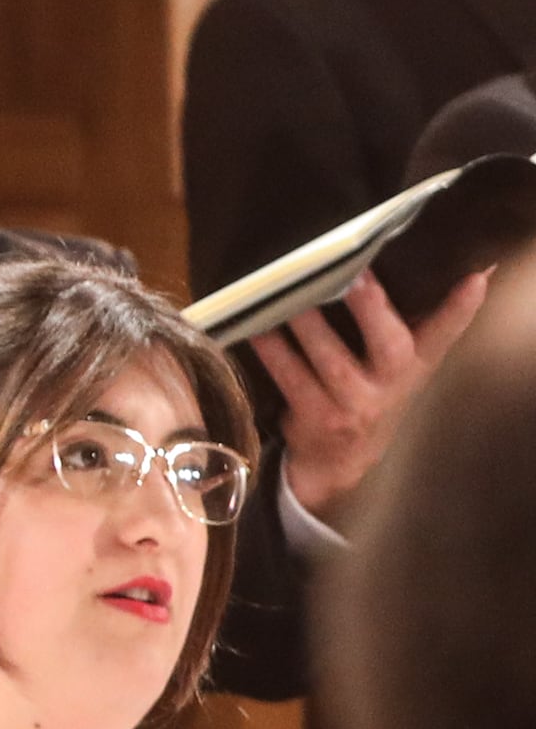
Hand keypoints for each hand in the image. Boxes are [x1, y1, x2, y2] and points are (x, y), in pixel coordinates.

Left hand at [254, 263, 491, 519]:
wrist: (342, 459)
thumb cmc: (372, 391)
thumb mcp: (404, 362)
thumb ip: (426, 320)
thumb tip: (473, 270)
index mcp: (417, 364)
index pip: (445, 334)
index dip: (460, 309)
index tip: (474, 280)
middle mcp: (391, 385)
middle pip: (390, 346)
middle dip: (372, 309)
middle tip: (354, 274)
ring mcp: (355, 405)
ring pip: (332, 362)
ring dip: (308, 327)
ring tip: (288, 294)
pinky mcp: (317, 419)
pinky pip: (291, 380)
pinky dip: (272, 352)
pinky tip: (254, 329)